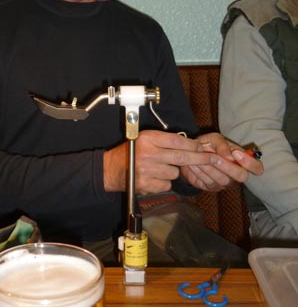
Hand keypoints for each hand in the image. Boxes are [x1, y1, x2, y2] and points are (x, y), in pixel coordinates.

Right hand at [103, 130, 222, 193]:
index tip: (202, 147)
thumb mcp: (145, 139)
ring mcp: (148, 171)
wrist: (113, 169)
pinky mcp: (148, 185)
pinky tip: (154, 177)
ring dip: (172, 171)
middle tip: (212, 159)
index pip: (177, 141)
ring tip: (159, 168)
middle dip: (200, 159)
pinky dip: (164, 182)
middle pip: (181, 157)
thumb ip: (164, 140)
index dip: (192, 145)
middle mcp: (148, 154)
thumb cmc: (132, 151)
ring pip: (175, 173)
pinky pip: (167, 184)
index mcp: (148, 139)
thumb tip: (190, 145)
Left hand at [180, 132, 263, 190]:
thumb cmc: (208, 145)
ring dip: (210, 168)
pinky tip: (194, 164)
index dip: (250, 163)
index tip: (236, 153)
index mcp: (242, 161)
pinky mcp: (210, 187)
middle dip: (228, 167)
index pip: (257, 167)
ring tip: (200, 158)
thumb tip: (230, 156)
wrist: (190, 153)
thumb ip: (222, 145)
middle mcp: (236, 174)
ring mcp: (224, 183)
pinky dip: (200, 173)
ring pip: (222, 180)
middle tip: (215, 158)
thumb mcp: (214, 139)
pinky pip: (208, 183)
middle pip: (241, 177)